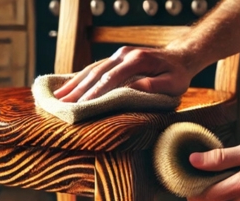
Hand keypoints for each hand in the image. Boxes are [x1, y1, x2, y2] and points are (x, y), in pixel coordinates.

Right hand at [53, 46, 195, 102]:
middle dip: (77, 90)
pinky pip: (94, 68)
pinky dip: (79, 78)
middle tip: (62, 105)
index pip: (110, 78)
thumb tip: (130, 90)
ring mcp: (117, 54)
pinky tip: (67, 87)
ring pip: (91, 69)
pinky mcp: (115, 58)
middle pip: (96, 73)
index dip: (95, 93)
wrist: (180, 57)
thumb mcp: (172, 84)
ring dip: (74, 84)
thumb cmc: (177, 75)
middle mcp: (123, 54)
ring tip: (58, 98)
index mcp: (136, 60)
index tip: (81, 106)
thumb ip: (152, 87)